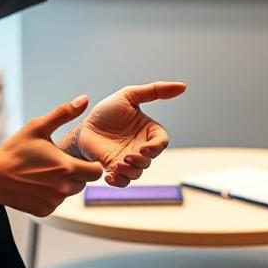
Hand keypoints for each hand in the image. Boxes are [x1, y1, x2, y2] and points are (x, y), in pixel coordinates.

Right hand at [0, 95, 102, 215]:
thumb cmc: (15, 150)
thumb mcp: (38, 127)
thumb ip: (64, 113)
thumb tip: (85, 99)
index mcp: (67, 167)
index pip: (97, 172)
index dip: (92, 165)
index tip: (81, 159)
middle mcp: (63, 188)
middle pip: (84, 182)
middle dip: (76, 173)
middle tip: (56, 163)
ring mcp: (54, 201)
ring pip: (70, 192)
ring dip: (63, 184)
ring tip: (44, 172)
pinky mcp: (45, 211)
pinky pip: (56, 202)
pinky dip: (51, 194)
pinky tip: (36, 184)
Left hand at [62, 81, 186, 186]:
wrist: (84, 125)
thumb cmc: (107, 110)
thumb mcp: (129, 95)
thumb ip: (155, 90)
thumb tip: (183, 86)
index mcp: (148, 131)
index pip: (162, 142)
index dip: (156, 147)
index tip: (145, 147)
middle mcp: (141, 147)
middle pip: (150, 160)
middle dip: (140, 161)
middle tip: (127, 157)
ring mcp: (128, 159)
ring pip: (137, 173)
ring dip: (129, 172)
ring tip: (116, 166)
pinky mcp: (114, 169)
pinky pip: (123, 181)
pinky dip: (119, 181)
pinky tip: (110, 175)